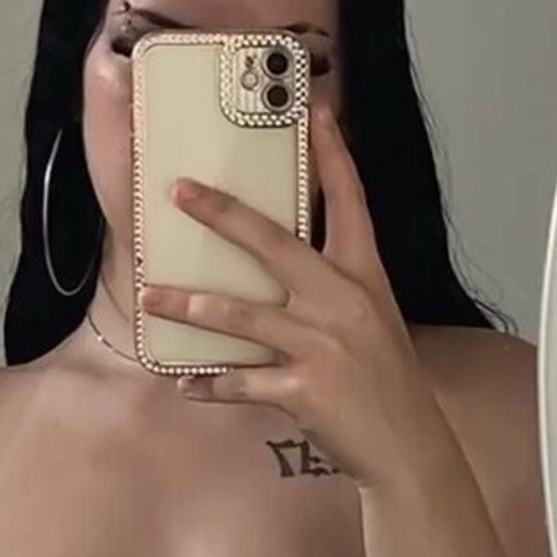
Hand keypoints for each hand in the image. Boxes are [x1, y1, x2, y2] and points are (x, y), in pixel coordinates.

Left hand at [137, 102, 458, 493]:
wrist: (406, 445)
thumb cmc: (384, 380)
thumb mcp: (370, 318)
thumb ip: (331, 286)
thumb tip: (281, 263)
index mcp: (364, 276)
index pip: (350, 202)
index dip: (333, 155)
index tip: (316, 110)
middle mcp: (343, 301)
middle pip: (274, 243)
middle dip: (222, 214)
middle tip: (180, 191)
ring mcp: (322, 345)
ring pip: (240, 314)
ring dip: (188, 305)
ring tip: (149, 296)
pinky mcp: (303, 390)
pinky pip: (240, 381)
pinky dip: (209, 383)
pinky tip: (185, 383)